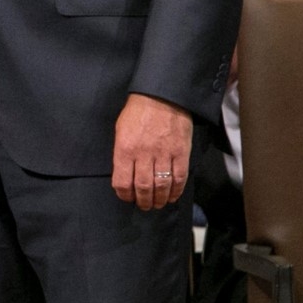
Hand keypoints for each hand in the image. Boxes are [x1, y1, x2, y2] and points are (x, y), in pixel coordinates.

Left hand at [112, 92, 191, 210]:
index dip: (124, 194)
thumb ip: (122, 153)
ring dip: (159, 200)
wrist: (162, 97)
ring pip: (161, 186)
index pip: (122, 181)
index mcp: (125, 148)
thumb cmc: (137, 112)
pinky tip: (172, 196)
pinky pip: (179, 178)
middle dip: (143, 201)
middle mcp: (144, 154)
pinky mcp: (181, 153)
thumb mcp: (120, 130)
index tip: (126, 197)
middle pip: (143, 188)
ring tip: (157, 204)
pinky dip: (176, 191)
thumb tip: (124, 174)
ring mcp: (164, 154)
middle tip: (144, 205)